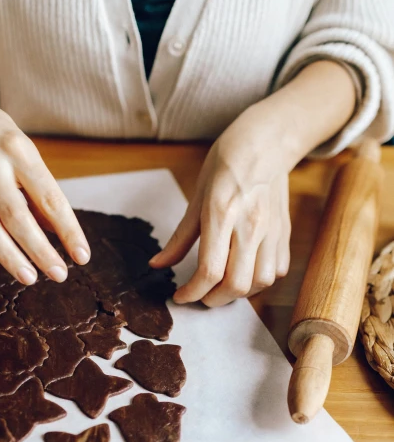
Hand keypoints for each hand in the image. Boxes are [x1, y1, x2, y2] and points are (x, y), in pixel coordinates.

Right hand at [0, 86, 89, 284]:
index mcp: (18, 151)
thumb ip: (39, 192)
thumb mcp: (26, 152)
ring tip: (29, 278)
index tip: (82, 257)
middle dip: (40, 250)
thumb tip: (58, 234)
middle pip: (16, 216)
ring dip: (8, 256)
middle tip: (59, 275)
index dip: (68, 231)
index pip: (49, 198)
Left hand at [150, 107, 290, 305]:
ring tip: (221, 286)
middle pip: (236, 285)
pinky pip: (277, 271)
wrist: (266, 141)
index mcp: (222, 214)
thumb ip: (179, 238)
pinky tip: (244, 272)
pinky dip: (259, 281)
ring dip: (238, 293)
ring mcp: (272, 231)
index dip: (192, 292)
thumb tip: (157, 265)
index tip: (180, 295)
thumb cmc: (226, 164)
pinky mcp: (285, 233)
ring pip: (260, 283)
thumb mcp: (196, 198)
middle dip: (213, 299)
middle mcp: (250, 226)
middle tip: (200, 295)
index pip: (210, 271)